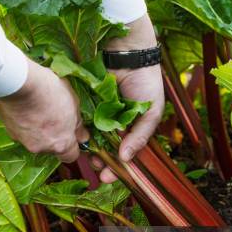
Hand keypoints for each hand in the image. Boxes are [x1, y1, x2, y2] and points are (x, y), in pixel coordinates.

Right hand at [0, 58, 88, 162]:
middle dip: (54, 135)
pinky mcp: (9, 131)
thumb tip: (82, 136)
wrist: (18, 83)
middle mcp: (41, 148)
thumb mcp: (74, 105)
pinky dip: (25, 124)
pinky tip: (26, 109)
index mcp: (61, 144)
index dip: (73, 145)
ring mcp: (23, 141)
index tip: (72, 134)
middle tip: (55, 117)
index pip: (71, 156)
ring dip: (38, 130)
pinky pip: (21, 131)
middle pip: (52, 147)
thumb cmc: (50, 92)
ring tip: (39, 110)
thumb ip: (78, 125)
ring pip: (36, 140)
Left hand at [97, 14, 164, 182]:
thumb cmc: (145, 82)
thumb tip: (125, 159)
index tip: (108, 177)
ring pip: (93, 138)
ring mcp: (100, 114)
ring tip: (87, 157)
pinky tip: (80, 140)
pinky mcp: (86, 104)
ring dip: (90, 150)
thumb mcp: (151, 113)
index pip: (124, 153)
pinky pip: (83, 121)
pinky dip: (81, 131)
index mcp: (133, 127)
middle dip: (101, 162)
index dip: (117, 168)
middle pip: (106, 149)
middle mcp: (116, 123)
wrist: (128, 54)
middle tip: (95, 169)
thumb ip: (141, 137)